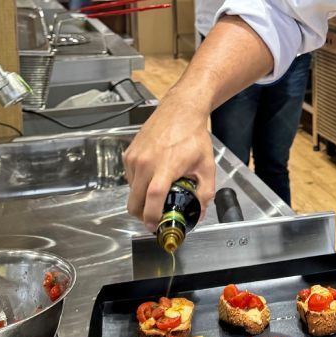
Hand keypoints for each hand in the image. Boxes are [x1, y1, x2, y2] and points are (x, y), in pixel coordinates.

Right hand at [124, 91, 215, 232]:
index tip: (155, 226)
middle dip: (142, 215)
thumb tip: (200, 211)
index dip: (151, 216)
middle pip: (135, 202)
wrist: (180, 110)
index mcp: (165, 167)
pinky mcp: (128, 154)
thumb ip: (205, 192)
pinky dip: (138, 184)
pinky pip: (129, 178)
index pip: (153, 198)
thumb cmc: (193, 135)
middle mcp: (145, 163)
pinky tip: (153, 175)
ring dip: (141, 198)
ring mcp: (134, 158)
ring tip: (158, 191)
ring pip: (131, 191)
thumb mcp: (206, 165)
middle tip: (154, 216)